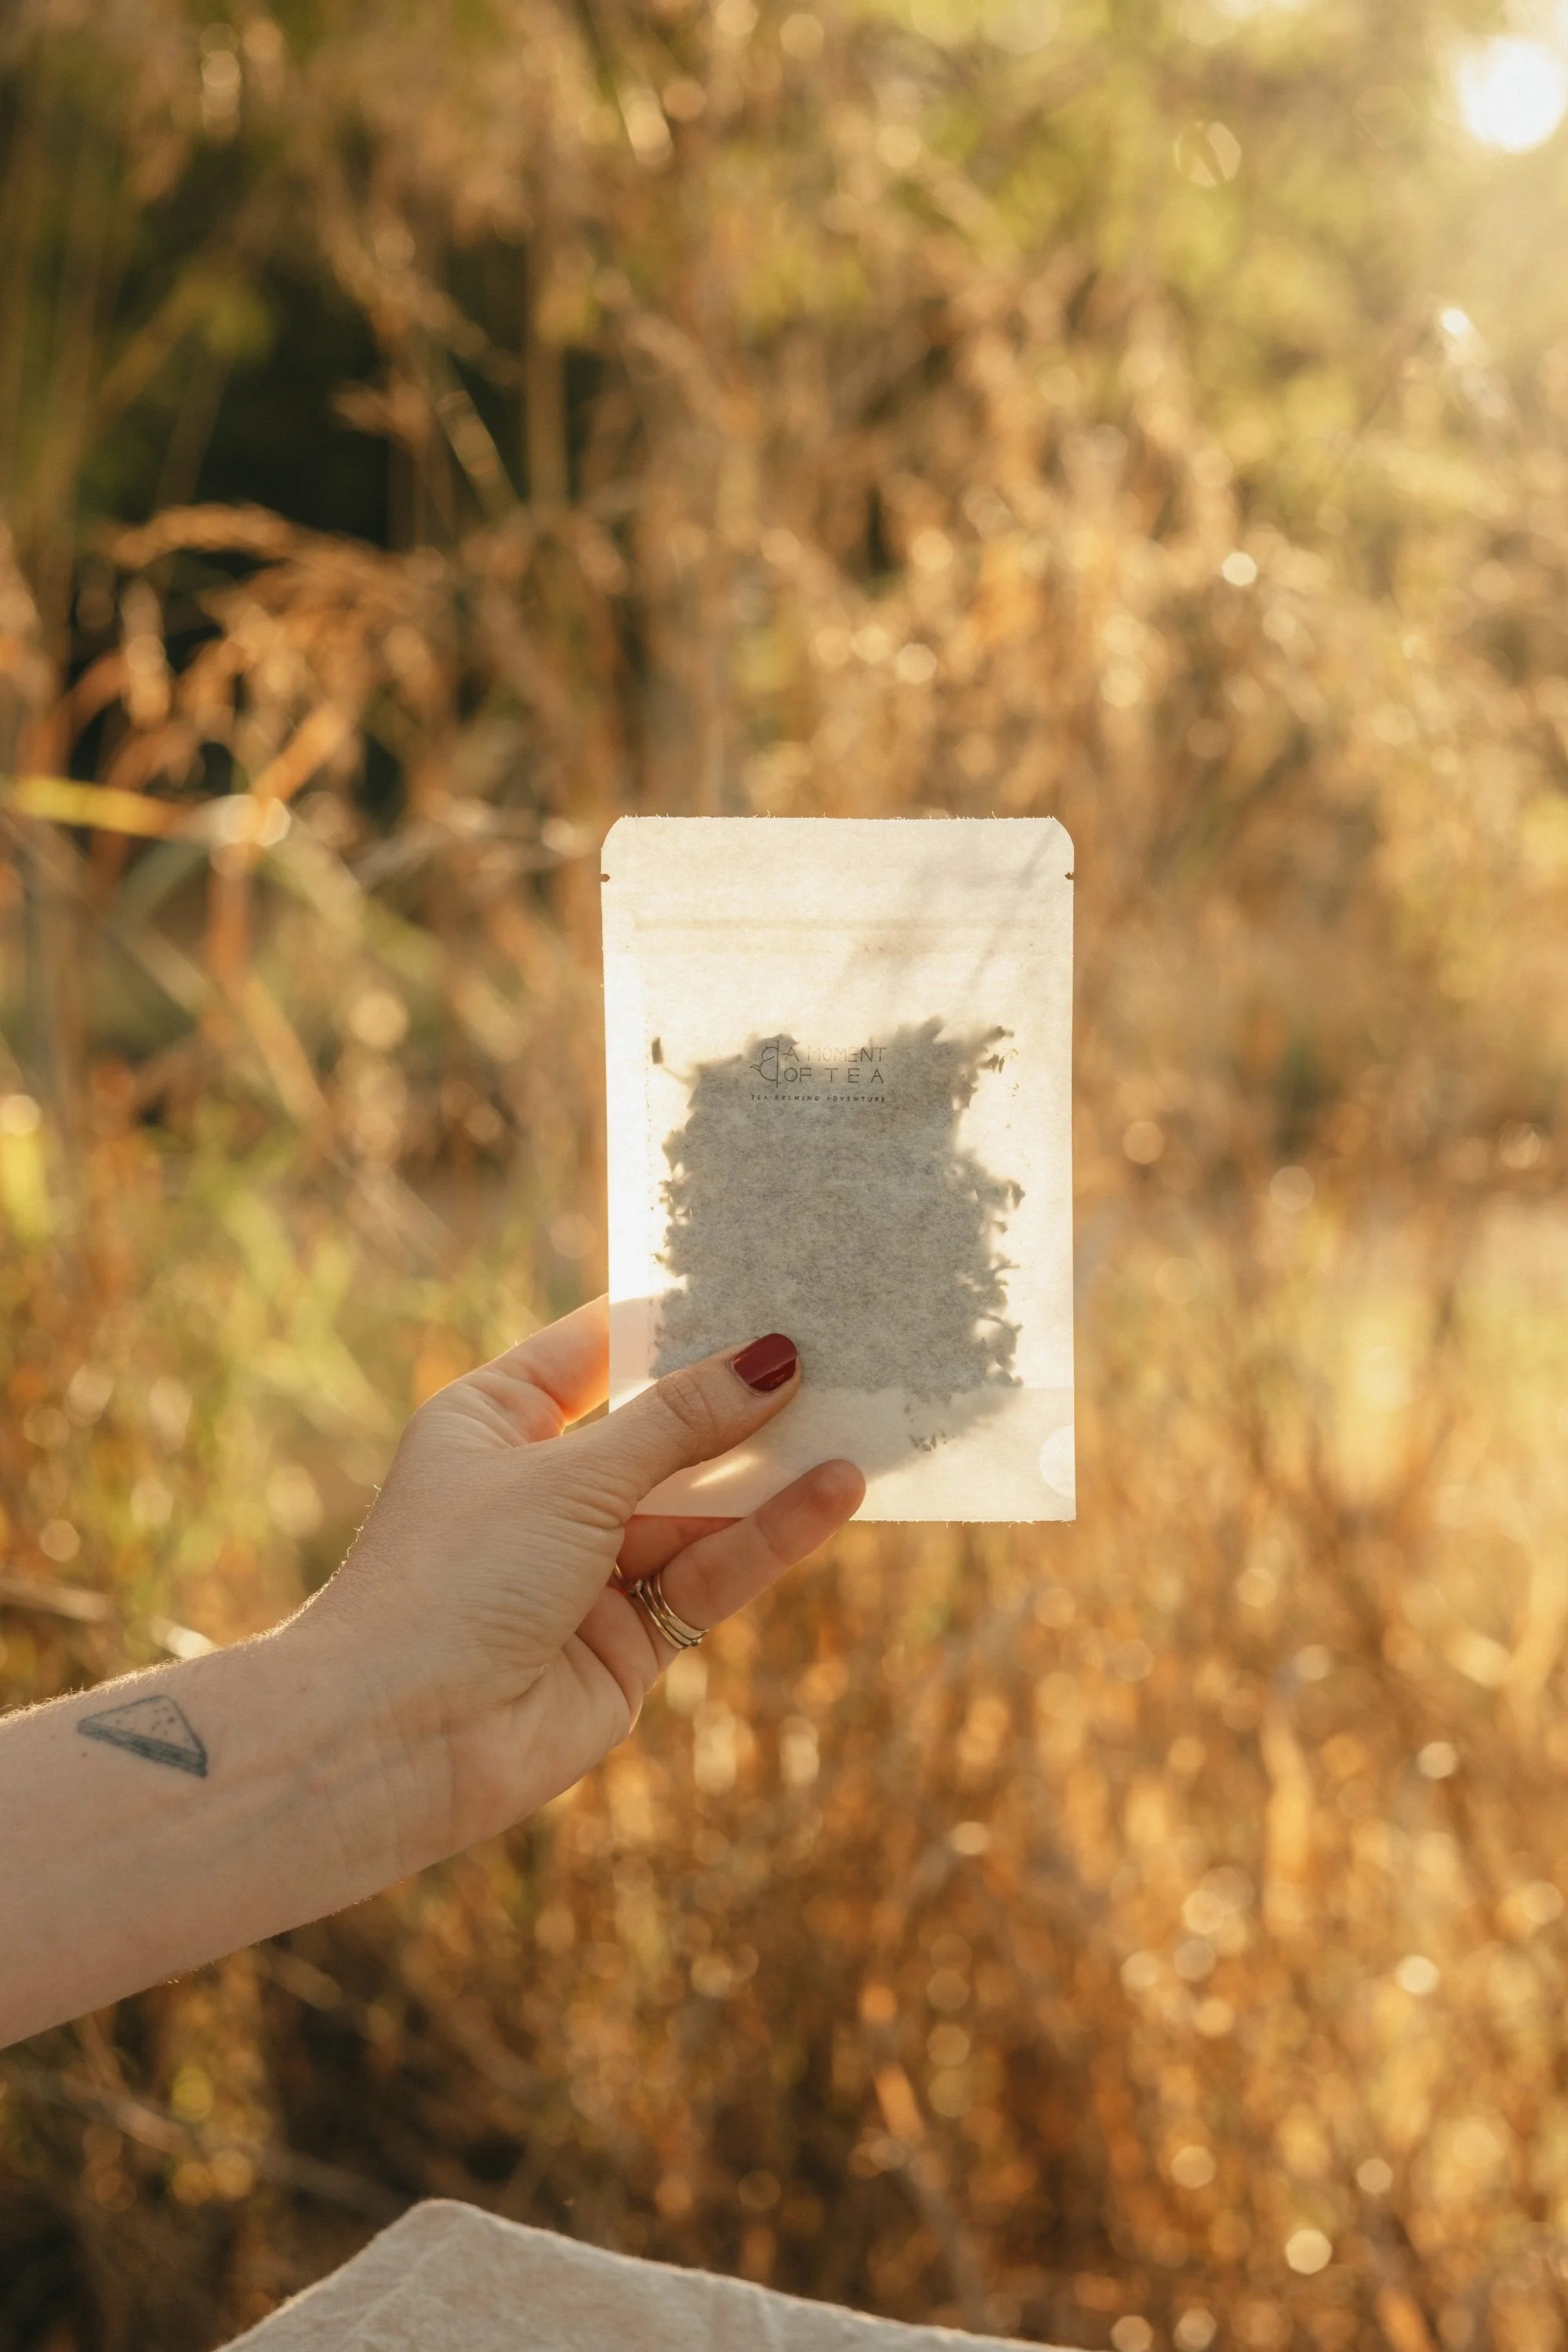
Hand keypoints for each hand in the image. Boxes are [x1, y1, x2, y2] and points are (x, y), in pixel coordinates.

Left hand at [309, 1299, 863, 1865]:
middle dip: (739, 1395)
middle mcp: (541, 1488)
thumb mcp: (570, 1476)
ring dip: (771, 1469)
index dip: (674, 1317)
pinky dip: (771, 1536)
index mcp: (495, 1422)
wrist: (395, 1742)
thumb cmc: (453, 1578)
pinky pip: (711, 1574)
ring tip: (860, 1417)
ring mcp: (587, 1568)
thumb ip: (679, 1423)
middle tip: (835, 1344)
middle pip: (661, 1429)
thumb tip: (774, 1357)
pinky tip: (834, 1491)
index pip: (596, 1348)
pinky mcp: (628, 1640)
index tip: (759, 1276)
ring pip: (698, 1506)